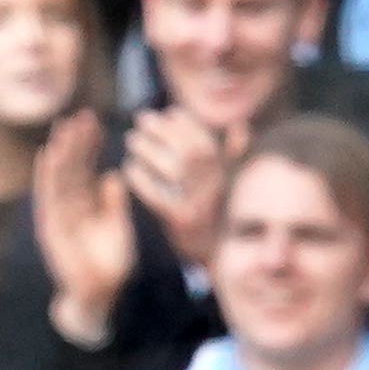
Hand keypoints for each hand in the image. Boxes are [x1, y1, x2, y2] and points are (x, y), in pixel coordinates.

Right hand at [31, 108, 135, 342]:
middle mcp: (70, 208)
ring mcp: (58, 217)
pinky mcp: (51, 229)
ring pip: (59, 178)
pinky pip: (48, 198)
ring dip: (60, 153)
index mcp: (88, 206)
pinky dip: (46, 177)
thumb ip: (116, 203)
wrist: (99, 295)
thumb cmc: (110, 265)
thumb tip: (115, 175)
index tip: (95, 121)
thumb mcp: (119, 227)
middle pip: (72, 168)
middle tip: (79, 114)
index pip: (87, 168)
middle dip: (75, 142)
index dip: (90, 146)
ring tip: (63, 127)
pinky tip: (46, 155)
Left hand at [123, 107, 230, 269]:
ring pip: (174, 169)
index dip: (188, 123)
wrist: (220, 257)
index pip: (207, 140)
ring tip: (131, 139)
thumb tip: (240, 125)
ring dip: (150, 150)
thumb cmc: (222, 215)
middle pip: (190, 150)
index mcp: (228, 173)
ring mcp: (199, 204)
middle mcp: (216, 186)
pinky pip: (159, 197)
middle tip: (141, 118)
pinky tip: (128, 169)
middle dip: (165, 131)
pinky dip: (142, 181)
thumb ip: (234, 155)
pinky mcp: (181, 222)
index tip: (169, 112)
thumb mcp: (234, 184)